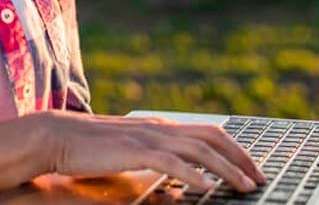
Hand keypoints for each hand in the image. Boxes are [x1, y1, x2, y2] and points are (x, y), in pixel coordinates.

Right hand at [42, 112, 265, 193]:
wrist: (57, 136)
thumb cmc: (89, 147)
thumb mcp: (129, 149)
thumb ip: (153, 155)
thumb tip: (175, 170)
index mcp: (161, 128)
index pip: (209, 133)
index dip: (235, 150)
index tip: (251, 168)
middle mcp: (161, 129)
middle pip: (214, 137)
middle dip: (242, 158)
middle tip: (260, 178)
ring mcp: (149, 138)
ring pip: (201, 150)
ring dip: (228, 169)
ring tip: (246, 186)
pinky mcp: (136, 152)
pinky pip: (173, 163)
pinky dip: (194, 175)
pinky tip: (207, 190)